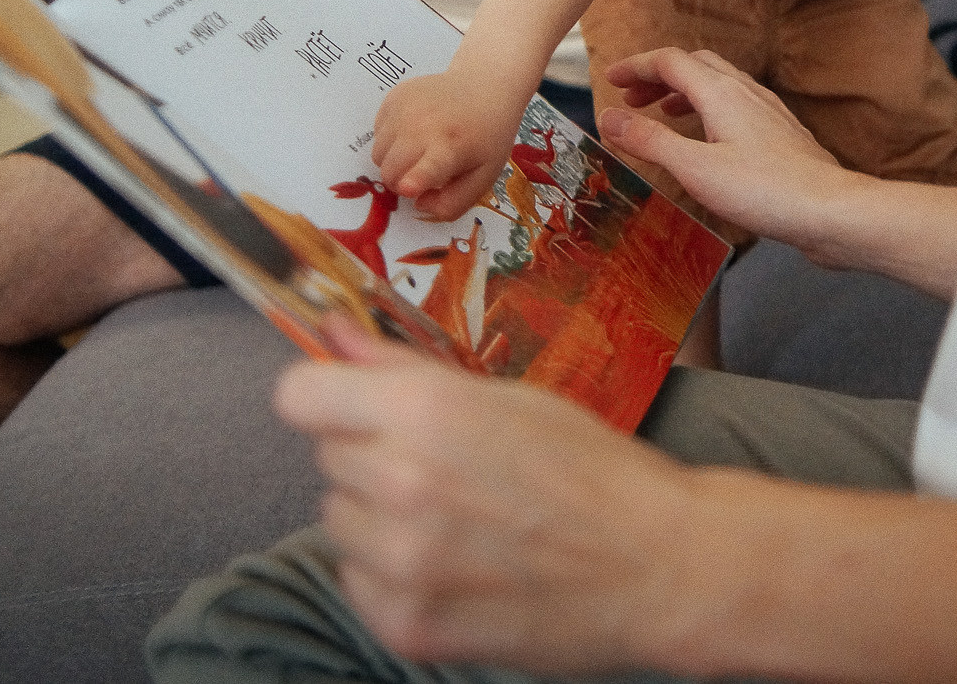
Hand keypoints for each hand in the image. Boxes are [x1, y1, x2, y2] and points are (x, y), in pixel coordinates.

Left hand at [282, 318, 706, 672]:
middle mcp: (401, 485)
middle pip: (326, 455)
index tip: (351, 403)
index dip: (327, 394)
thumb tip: (332, 332)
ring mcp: (401, 564)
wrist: (658, 567)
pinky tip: (456, 563)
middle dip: (372, 452)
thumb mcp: (509, 396)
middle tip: (445, 464)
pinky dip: (393, 573)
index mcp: (425, 412)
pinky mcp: (407, 625)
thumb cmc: (596, 473)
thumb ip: (405, 367)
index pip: (298, 395)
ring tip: (456, 518)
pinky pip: (358, 580)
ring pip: (338, 520)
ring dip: (379, 516)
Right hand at [371, 67, 522, 220]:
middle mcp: (422, 126)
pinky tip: (414, 130)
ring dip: (393, 162)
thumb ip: (453, 203)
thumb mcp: (483, 177)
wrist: (484, 88)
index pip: (424, 169)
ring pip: (379, 154)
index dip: (413, 182)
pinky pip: (377, 133)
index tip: (408, 188)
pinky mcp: (395, 96)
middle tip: (420, 175)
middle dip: (399, 182)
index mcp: (450, 148)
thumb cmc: (485, 138)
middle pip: (389, 171)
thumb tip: (418, 203)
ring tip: (419, 151)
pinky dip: (391, 139)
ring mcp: (405, 108)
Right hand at [599, 48, 858, 250]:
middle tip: (632, 99)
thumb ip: (649, 140)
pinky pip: (737, 106)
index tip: (610, 80)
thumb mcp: (694, 168)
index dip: (636, 66)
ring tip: (663, 114)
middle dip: (659, 76)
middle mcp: (746, 92)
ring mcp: (768, 111)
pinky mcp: (781, 133)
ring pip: (719, 84)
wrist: (829, 209)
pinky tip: (709, 139)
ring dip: (684, 92)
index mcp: (721, 92)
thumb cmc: (764, 190)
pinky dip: (709, 110)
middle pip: (695, 66)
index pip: (670, 61)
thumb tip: (607, 116)